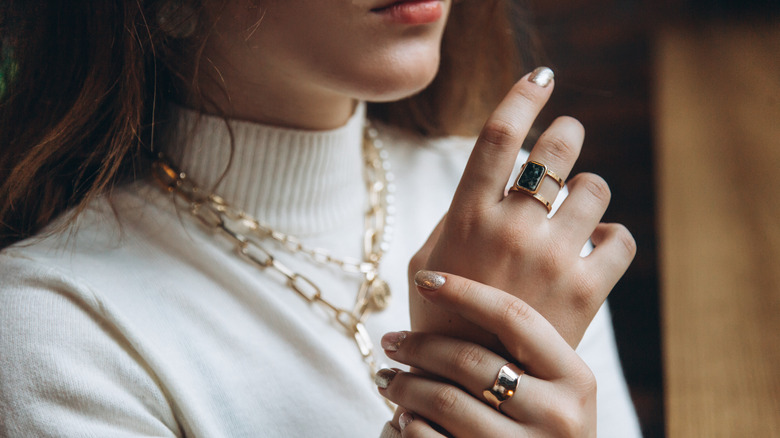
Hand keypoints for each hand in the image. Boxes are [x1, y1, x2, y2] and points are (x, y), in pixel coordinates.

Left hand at [379, 273, 596, 436]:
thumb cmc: (546, 425)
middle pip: (471, 360)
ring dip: (405, 385)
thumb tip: (470, 269)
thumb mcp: (558, 386)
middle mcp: (560, 415)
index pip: (514, 316)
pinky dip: (407, 425)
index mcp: (576, 378)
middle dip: (418, 346)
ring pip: (444, 400)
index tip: (426, 279)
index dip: (465, 291)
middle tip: (392, 341)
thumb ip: (525, 339)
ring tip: (388, 379)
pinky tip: (401, 417)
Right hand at [409, 68, 635, 347]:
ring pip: (595, 189)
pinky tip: (599, 242)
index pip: (499, 134)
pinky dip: (615, 235)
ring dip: (588, 188)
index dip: (523, 94)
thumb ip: (456, 217)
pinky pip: (622, 239)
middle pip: (556, 149)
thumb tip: (489, 182)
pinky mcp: (587, 290)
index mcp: (468, 216)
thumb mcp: (428, 260)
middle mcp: (513, 229)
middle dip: (567, 132)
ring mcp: (553, 258)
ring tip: (578, 205)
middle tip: (567, 136)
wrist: (469, 384)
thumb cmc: (441, 318)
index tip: (541, 76)